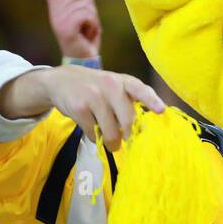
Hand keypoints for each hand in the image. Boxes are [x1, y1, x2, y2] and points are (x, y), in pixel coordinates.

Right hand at [27, 65, 164, 149]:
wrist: (61, 81)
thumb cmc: (96, 88)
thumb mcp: (115, 88)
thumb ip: (130, 103)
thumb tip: (143, 131)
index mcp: (124, 81)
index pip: (141, 90)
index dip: (152, 101)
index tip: (161, 111)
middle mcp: (111, 85)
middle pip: (128, 120)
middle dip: (128, 137)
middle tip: (125, 143)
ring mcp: (94, 95)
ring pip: (111, 131)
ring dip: (112, 142)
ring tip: (110, 142)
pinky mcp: (79, 107)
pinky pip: (93, 133)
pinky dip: (95, 137)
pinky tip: (91, 129)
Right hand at [41, 0, 101, 59]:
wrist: (85, 60)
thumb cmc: (86, 39)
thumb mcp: (88, 15)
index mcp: (58, 7)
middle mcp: (55, 11)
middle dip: (91, 9)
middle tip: (87, 26)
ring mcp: (59, 19)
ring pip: (86, 5)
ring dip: (94, 19)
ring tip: (87, 32)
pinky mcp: (65, 27)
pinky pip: (86, 15)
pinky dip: (93, 25)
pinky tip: (87, 35)